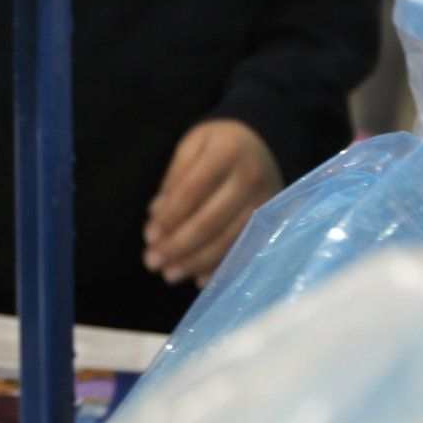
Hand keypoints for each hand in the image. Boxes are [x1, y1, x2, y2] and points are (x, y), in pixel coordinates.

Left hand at [143, 119, 281, 286]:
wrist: (260, 144)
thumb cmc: (218, 144)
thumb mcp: (192, 145)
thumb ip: (174, 179)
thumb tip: (156, 217)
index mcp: (227, 151)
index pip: (193, 190)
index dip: (169, 217)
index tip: (149, 236)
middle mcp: (251, 177)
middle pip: (210, 220)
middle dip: (178, 245)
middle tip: (152, 262)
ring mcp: (267, 201)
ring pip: (228, 241)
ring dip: (196, 262)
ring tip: (169, 274)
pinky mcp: (274, 222)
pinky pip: (245, 251)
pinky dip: (221, 268)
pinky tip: (198, 279)